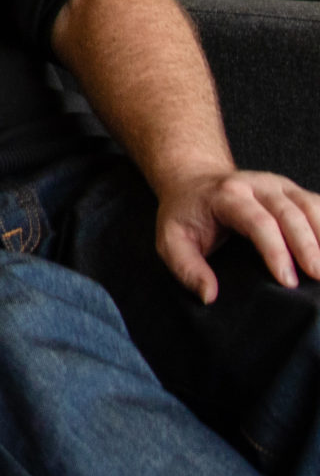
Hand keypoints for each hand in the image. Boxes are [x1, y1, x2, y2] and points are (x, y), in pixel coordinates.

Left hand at [155, 167, 319, 302]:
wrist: (194, 180)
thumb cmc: (185, 214)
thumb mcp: (171, 240)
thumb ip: (187, 268)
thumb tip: (209, 296)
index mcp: (227, 195)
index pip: (257, 221)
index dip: (276, 251)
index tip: (288, 281)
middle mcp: (257, 184)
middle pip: (290, 213)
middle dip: (308, 247)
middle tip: (319, 277)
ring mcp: (279, 185)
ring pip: (310, 206)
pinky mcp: (294, 191)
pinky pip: (319, 205)